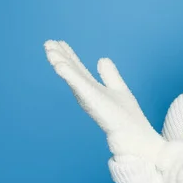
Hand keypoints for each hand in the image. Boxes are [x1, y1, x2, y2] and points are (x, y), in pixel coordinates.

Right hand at [44, 39, 165, 163]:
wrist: (134, 140)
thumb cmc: (127, 119)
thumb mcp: (118, 89)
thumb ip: (109, 75)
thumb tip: (102, 59)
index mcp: (93, 89)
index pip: (78, 69)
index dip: (69, 56)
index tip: (59, 42)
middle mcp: (88, 94)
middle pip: (72, 71)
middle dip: (60, 57)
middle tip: (48, 42)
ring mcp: (90, 98)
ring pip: (72, 77)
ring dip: (60, 62)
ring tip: (49, 48)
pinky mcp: (95, 103)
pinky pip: (80, 86)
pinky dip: (69, 75)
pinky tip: (59, 65)